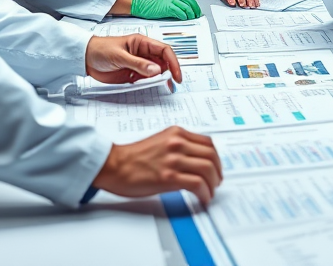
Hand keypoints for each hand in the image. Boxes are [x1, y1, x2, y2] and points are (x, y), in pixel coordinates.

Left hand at [85, 34, 182, 83]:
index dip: (173, 62)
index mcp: (142, 43)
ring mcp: (138, 64)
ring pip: (156, 72)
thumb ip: (138, 63)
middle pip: (163, 62)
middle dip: (169, 72)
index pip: (164, 50)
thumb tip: (156, 69)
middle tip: (172, 84)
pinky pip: (146, 80)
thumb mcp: (119, 56)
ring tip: (161, 87)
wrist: (84, 58)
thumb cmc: (100, 49)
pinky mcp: (133, 74)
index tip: (176, 74)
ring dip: (159, 79)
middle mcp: (143, 53)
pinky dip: (149, 85)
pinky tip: (148, 87)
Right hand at [93, 127, 222, 203]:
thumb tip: (194, 159)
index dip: (216, 157)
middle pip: (211, 155)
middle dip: (218, 171)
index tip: (216, 167)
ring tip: (210, 192)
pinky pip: (198, 184)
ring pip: (208, 169)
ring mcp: (174, 159)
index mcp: (176, 133)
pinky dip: (205, 193)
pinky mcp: (169, 177)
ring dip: (213, 184)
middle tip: (216, 181)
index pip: (208, 143)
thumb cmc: (132, 157)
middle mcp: (178, 143)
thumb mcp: (160, 141)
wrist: (114, 165)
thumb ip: (178, 145)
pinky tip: (203, 198)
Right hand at [130, 0, 201, 20]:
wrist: (142, 3)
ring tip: (191, 19)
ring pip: (186, 7)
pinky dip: (184, 16)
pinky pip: (179, 12)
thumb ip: (175, 3)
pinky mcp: (168, 7)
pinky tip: (184, 19)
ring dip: (190, 14)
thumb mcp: (166, 1)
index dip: (195, 6)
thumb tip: (184, 11)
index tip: (197, 11)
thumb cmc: (152, 3)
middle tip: (197, 16)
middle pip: (190, 3)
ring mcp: (171, 0)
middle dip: (195, 10)